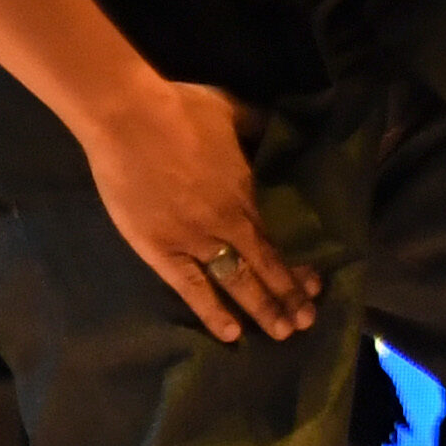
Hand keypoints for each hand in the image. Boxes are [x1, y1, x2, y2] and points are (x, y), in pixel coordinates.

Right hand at [79, 76, 316, 342]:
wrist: (128, 118)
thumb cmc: (181, 110)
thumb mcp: (234, 111)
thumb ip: (260, 127)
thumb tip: (285, 130)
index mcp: (248, 191)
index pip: (281, 237)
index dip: (298, 264)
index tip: (317, 285)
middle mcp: (227, 222)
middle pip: (265, 265)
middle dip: (289, 296)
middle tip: (306, 322)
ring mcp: (193, 239)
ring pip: (236, 281)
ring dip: (261, 308)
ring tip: (282, 334)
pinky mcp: (159, 249)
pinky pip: (190, 287)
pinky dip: (210, 311)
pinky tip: (230, 334)